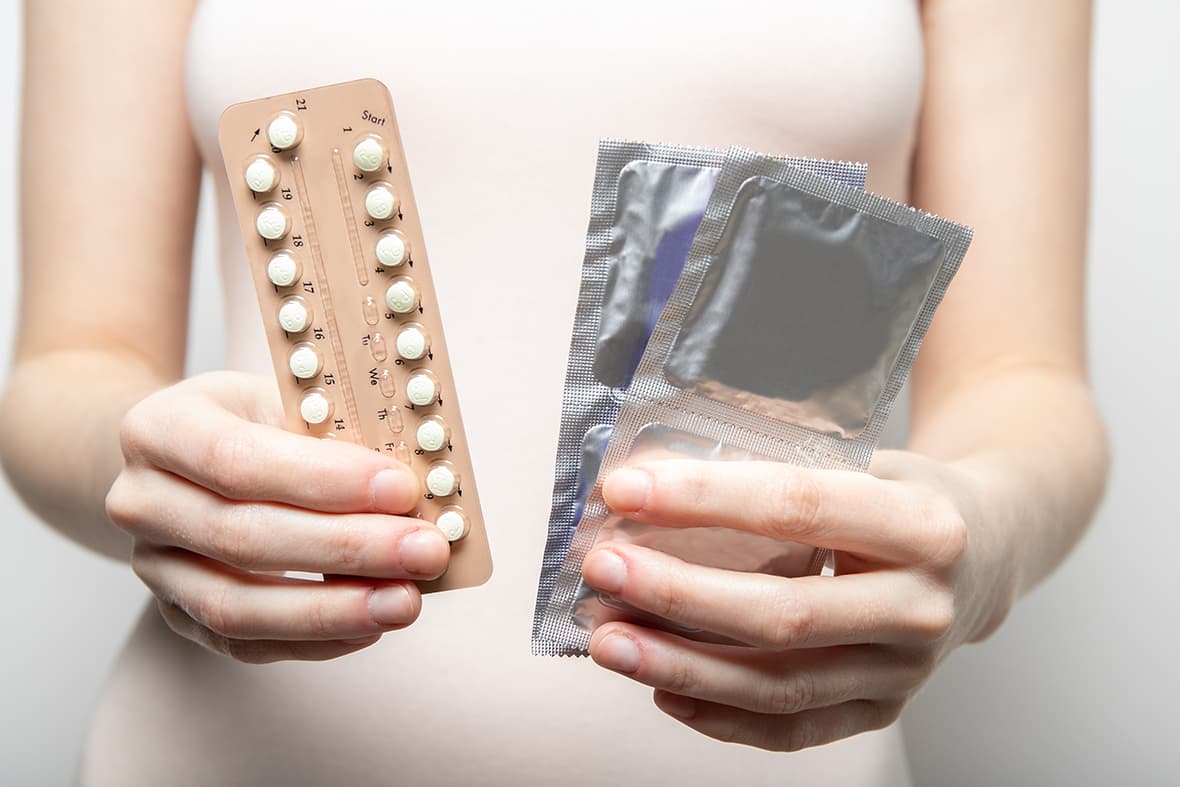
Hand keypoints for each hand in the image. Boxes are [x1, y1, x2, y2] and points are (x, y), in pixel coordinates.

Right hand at [105, 371, 449, 662]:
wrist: (178, 460)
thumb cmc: (248, 421)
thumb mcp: (279, 396)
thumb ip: (332, 432)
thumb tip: (410, 484)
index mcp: (159, 429)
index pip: (238, 461)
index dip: (324, 480)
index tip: (401, 488)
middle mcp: (141, 502)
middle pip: (244, 539)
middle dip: (347, 548)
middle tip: (425, 549)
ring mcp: (154, 567)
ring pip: (238, 606)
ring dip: (334, 609)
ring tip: (406, 601)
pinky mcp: (178, 615)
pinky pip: (246, 644)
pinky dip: (317, 639)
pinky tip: (372, 623)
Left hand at [581, 450, 1017, 750]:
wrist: (991, 551)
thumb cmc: (909, 492)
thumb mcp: (867, 457)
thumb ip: (780, 467)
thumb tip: (652, 480)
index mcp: (923, 523)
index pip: (797, 509)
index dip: (703, 500)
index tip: (626, 490)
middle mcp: (922, 607)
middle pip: (781, 613)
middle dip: (676, 592)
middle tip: (603, 568)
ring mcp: (906, 671)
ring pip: (778, 684)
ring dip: (680, 666)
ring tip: (609, 640)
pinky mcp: (884, 710)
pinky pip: (792, 728)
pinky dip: (718, 717)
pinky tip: (661, 691)